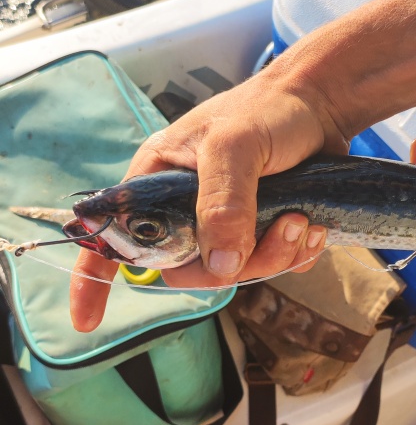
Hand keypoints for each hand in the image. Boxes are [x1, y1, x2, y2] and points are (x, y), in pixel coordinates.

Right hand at [69, 60, 349, 331]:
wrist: (319, 103)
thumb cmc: (266, 109)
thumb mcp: (234, 145)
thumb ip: (222, 203)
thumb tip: (219, 266)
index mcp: (157, 182)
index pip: (113, 234)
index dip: (96, 278)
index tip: (88, 321)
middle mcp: (184, 207)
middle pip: (188, 269)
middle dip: (235, 265)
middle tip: (280, 229)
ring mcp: (223, 223)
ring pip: (235, 272)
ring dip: (275, 255)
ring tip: (302, 220)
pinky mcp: (259, 230)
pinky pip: (270, 266)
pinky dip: (295, 255)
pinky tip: (311, 226)